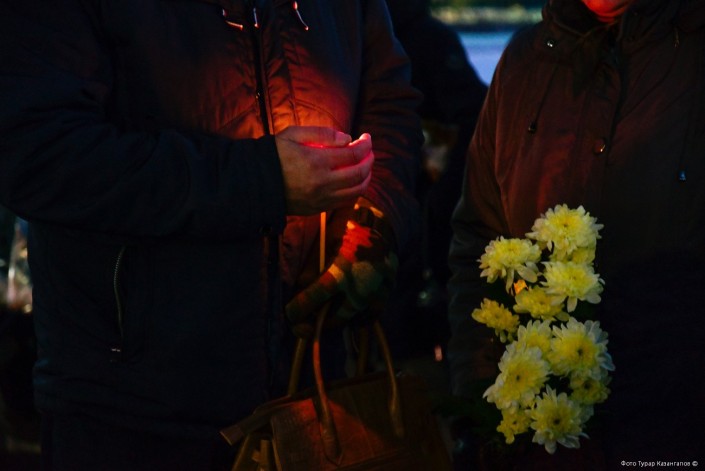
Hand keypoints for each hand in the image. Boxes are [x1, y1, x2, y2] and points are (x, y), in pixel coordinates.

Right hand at [275, 126, 373, 214]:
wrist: (255, 183)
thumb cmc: (274, 155)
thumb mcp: (293, 135)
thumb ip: (321, 134)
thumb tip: (347, 139)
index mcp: (316, 161)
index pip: (353, 154)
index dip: (365, 145)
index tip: (366, 137)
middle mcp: (322, 182)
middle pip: (359, 173)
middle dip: (369, 160)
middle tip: (368, 151)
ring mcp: (321, 198)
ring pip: (356, 190)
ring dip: (366, 177)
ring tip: (364, 166)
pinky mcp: (318, 208)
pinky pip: (345, 201)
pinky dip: (354, 190)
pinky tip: (352, 180)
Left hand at [286, 202, 397, 328]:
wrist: (380, 219)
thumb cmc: (348, 227)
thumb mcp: (325, 245)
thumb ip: (312, 269)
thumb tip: (302, 288)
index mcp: (341, 272)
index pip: (314, 299)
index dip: (299, 309)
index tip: (291, 313)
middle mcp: (361, 287)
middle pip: (335, 318)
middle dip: (318, 321)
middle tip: (308, 321)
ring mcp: (377, 291)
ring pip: (355, 319)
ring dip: (339, 320)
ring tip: (328, 317)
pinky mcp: (388, 290)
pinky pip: (374, 313)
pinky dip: (360, 317)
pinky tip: (350, 314)